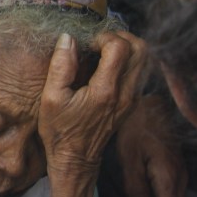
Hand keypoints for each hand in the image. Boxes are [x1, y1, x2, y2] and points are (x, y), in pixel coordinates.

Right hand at [39, 31, 146, 180]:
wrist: (76, 159)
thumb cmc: (60, 130)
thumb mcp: (50, 98)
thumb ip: (61, 66)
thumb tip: (68, 38)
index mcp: (105, 91)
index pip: (120, 48)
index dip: (102, 37)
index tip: (86, 46)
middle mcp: (126, 93)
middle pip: (141, 49)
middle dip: (120, 37)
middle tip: (98, 43)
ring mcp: (133, 98)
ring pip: (145, 59)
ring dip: (126, 47)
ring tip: (103, 52)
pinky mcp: (133, 102)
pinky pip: (140, 71)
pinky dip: (128, 60)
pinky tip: (107, 66)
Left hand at [115, 95, 187, 196]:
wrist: (149, 103)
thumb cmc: (134, 128)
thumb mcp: (128, 157)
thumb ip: (136, 185)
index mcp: (166, 175)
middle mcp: (178, 172)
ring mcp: (179, 164)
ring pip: (179, 193)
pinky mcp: (176, 158)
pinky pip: (178, 182)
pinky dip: (173, 194)